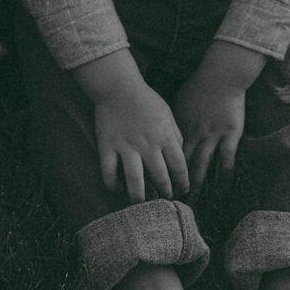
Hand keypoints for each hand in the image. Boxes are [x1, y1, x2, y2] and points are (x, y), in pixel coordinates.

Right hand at [73, 50, 188, 202]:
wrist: (118, 86)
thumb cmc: (146, 101)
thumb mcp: (168, 116)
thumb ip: (175, 138)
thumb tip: (180, 160)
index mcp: (164, 136)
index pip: (179, 167)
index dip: (183, 183)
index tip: (182, 190)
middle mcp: (147, 144)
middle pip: (160, 178)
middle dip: (165, 193)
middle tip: (164, 198)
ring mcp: (126, 146)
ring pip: (134, 180)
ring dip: (139, 197)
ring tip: (141, 203)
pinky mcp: (106, 146)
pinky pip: (108, 172)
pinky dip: (112, 185)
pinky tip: (117, 188)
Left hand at [174, 41, 266, 191]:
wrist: (222, 74)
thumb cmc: (198, 86)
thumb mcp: (177, 104)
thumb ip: (171, 124)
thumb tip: (161, 138)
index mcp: (179, 128)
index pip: (167, 157)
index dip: (160, 174)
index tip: (154, 189)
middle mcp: (194, 135)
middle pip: (181, 166)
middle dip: (175, 186)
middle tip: (169, 205)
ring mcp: (213, 136)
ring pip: (202, 167)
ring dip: (197, 188)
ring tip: (193, 206)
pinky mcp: (231, 135)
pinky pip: (227, 161)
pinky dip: (224, 178)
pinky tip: (222, 192)